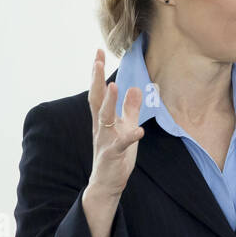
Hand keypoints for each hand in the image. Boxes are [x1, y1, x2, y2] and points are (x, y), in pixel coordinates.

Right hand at [87, 49, 144, 197]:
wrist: (107, 183)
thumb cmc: (117, 154)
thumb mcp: (126, 127)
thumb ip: (130, 109)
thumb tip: (135, 87)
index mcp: (103, 119)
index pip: (98, 91)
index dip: (97, 73)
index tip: (98, 53)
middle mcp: (100, 127)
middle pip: (96, 99)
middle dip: (96, 79)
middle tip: (96, 60)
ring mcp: (105, 140)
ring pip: (104, 119)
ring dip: (108, 102)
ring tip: (112, 86)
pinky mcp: (112, 155)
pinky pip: (121, 144)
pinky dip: (129, 137)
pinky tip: (139, 131)